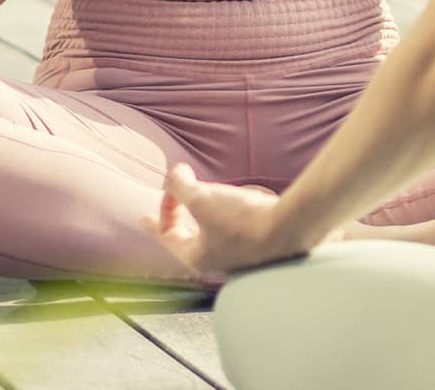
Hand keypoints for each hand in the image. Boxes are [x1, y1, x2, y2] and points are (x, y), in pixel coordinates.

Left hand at [141, 163, 320, 282]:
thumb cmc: (242, 220)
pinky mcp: (257, 242)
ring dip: (202, 218)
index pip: (168, 236)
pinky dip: (224, 216)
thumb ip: (180, 186)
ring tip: (200, 204)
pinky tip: (233, 206)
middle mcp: (215, 259)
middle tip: (168, 215)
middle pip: (188, 239)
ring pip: (210, 234)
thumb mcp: (202, 198)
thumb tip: (174, 175)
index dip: (158, 216)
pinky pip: (231, 229)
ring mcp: (237, 253)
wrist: (287, 227)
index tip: (147, 211)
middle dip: (177, 222)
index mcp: (196, 255)